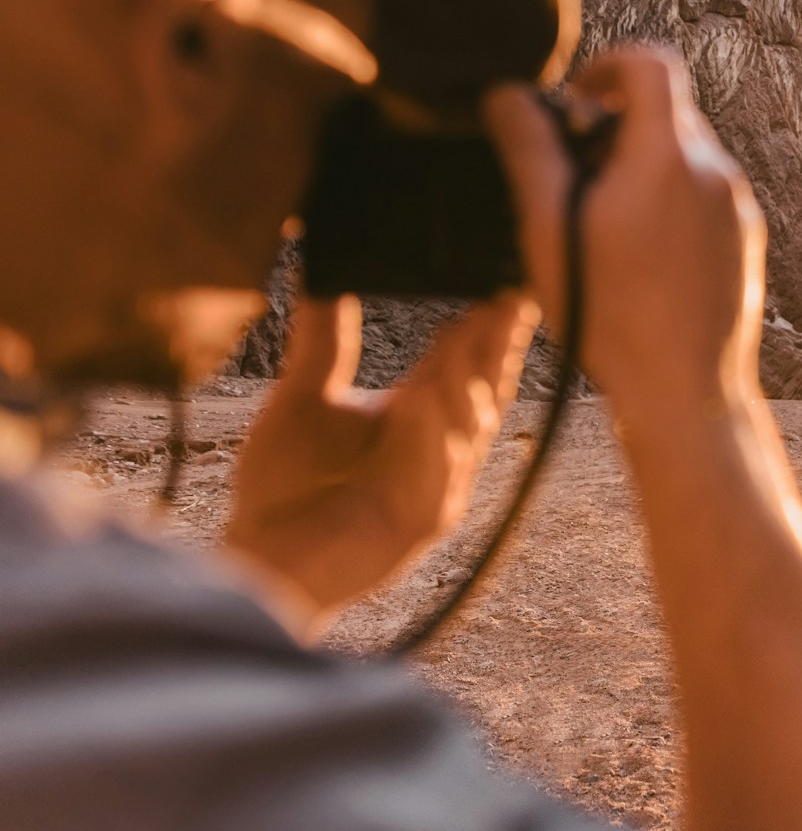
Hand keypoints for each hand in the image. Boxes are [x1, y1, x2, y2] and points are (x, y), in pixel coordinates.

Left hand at [224, 294, 534, 631]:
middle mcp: (443, 450)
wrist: (264, 562)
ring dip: (465, 379)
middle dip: (497, 342)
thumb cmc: (286, 491)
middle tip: (507, 293)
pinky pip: (437, 474)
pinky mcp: (422, 521)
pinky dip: (432, 438)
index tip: (505, 276)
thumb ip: (324, 339)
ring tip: (466, 330)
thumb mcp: (304, 397)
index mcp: (422, 417)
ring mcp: (440, 487)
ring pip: (467, 426)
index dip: (491, 323)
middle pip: (485, 387)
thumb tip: (321, 268)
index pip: (469, 361)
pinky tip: (422, 400)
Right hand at [485, 48, 762, 426]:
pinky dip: (667, 206)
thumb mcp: (550, 229)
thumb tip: (509, 96)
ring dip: (640, 171)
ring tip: (600, 229)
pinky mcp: (746, 245)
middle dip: (615, 129)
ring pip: (685, 159)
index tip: (576, 102)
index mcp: (670, 155)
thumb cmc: (612, 316)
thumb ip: (528, 151)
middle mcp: (716, 172)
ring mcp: (739, 210)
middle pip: (666, 113)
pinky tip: (636, 261)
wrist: (685, 393)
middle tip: (573, 179)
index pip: (650, 63)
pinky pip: (703, 200)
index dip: (606, 66)